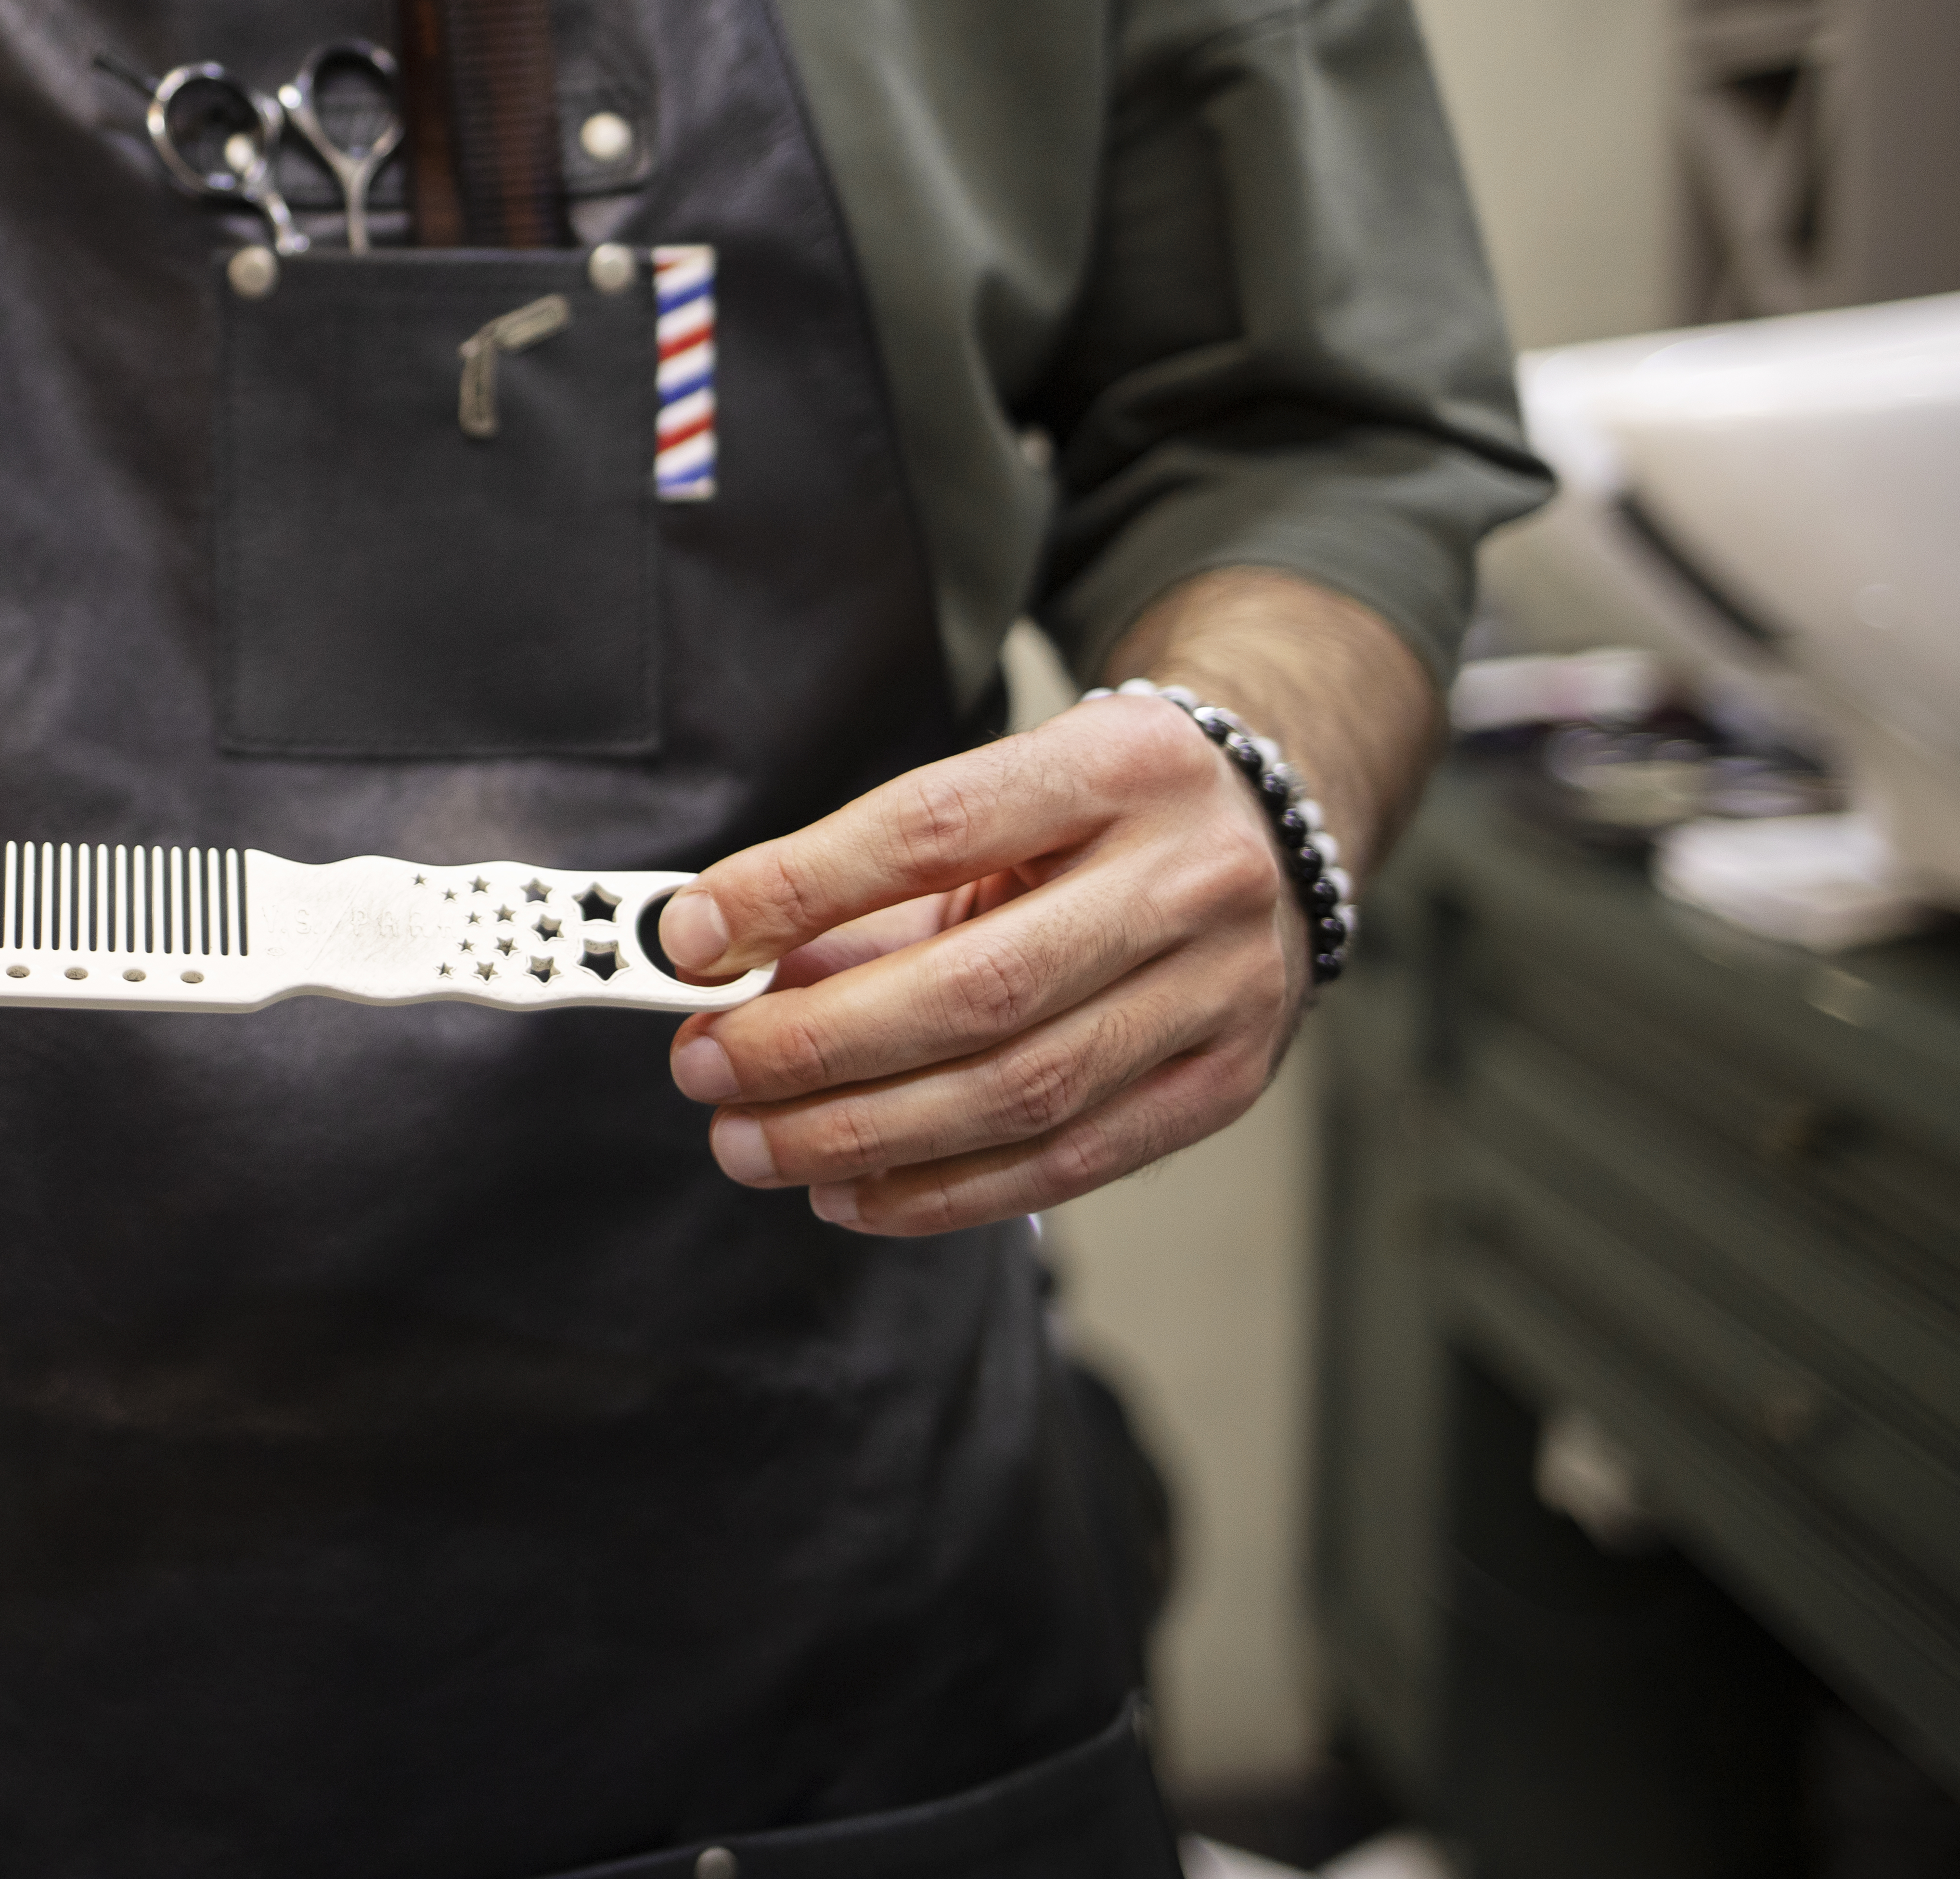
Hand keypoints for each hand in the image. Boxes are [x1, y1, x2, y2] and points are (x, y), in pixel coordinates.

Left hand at [653, 570, 1433, 1234]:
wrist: (1268, 826)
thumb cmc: (1095, 816)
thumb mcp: (999, 801)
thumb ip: (872, 882)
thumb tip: (725, 964)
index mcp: (1118, 767)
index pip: (935, 827)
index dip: (800, 888)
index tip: (691, 937)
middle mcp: (1186, 878)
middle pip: (978, 987)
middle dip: (815, 1045)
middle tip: (706, 1069)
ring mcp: (1221, 990)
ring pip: (1020, 1092)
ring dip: (860, 1135)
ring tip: (751, 1144)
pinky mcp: (1223, 1085)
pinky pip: (1066, 1164)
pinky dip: (941, 1192)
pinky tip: (848, 1192)